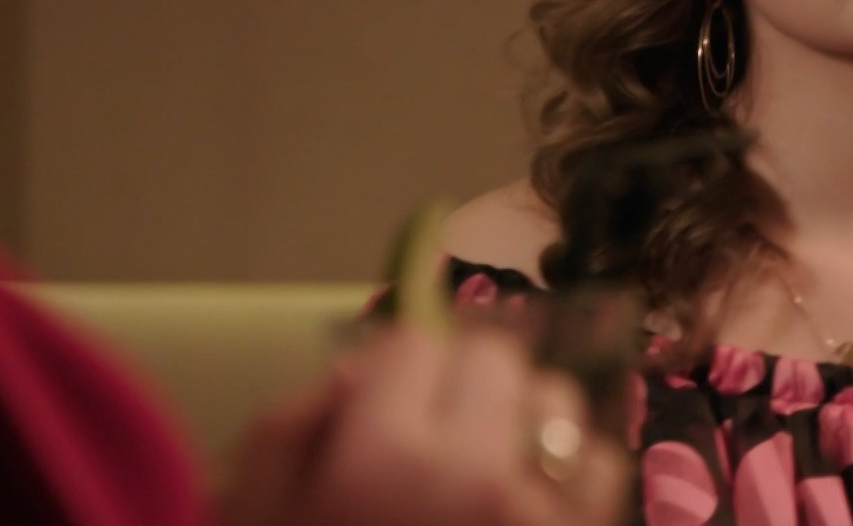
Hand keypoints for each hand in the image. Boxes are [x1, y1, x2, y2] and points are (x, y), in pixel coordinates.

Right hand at [218, 325, 628, 525]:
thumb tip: (354, 371)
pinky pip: (599, 467)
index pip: (414, 344)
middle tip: (432, 437)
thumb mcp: (254, 520)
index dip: (392, 375)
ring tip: (483, 471)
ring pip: (558, 405)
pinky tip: (525, 507)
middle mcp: (482, 471)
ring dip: (523, 421)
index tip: (379, 411)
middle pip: (496, 360)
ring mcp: (546, 512)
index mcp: (385, 460)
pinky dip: (568, 472)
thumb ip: (289, 431)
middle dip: (462, 386)